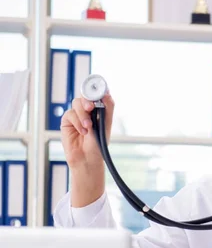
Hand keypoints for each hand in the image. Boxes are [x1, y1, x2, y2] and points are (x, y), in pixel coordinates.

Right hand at [60, 92, 114, 206]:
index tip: (99, 88)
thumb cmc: (98, 144)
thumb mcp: (106, 125)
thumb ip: (107, 109)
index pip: (97, 94)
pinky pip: (70, 114)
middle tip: (91, 108)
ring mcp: (77, 115)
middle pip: (85, 95)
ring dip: (83, 115)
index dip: (97, 89)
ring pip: (77, 103)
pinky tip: (82, 131)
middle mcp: (88, 111)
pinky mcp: (67, 121)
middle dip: (87, 100)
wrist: (87, 158)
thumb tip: (107, 93)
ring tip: (88, 127)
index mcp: (99, 110)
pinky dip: (77, 122)